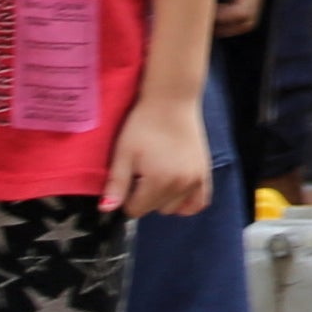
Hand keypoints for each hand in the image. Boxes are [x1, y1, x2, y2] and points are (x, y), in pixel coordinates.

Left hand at [106, 88, 214, 221]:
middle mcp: (181, 185)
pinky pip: (198, 203)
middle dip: (145, 196)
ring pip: (174, 208)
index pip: (136, 210)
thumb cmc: (144, 124)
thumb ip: (116, 184)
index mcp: (159, 181)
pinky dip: (186, 202)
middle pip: (154, 209)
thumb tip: (106, 209)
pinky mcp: (205, 173)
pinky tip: (175, 188)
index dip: (127, 196)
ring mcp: (196, 180)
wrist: (171, 101)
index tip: (129, 176)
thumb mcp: (124, 152)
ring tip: (159, 174)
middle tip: (143, 171)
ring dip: (164, 199)